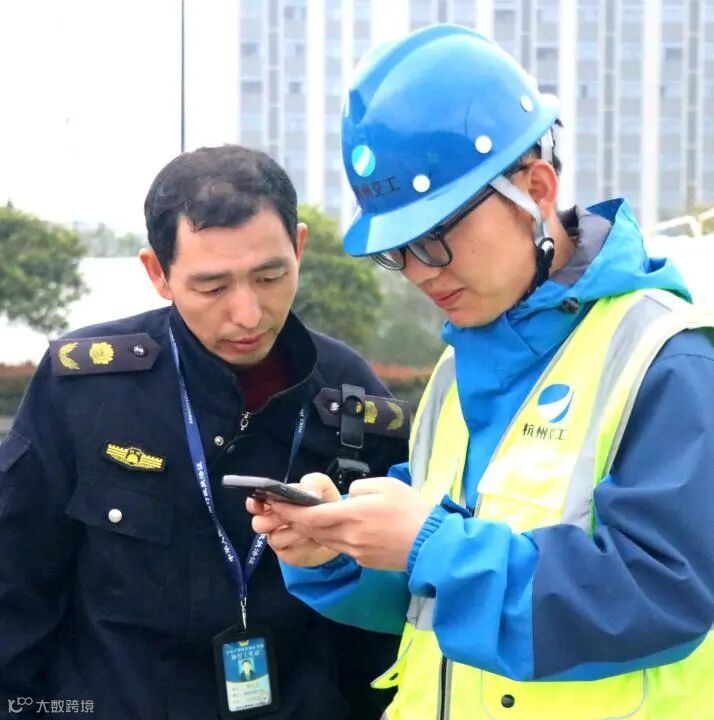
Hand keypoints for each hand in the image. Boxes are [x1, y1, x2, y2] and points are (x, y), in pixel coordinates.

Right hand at [247, 473, 340, 566]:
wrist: (337, 528)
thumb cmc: (323, 502)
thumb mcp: (322, 486)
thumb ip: (314, 482)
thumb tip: (310, 492)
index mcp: (275, 502)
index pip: (254, 503)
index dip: (254, 504)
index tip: (261, 504)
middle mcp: (272, 522)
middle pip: (259, 524)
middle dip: (275, 519)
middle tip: (293, 515)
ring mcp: (279, 540)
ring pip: (275, 539)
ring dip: (296, 532)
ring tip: (314, 526)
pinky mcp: (289, 556)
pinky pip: (290, 553)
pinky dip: (305, 546)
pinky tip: (317, 539)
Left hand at [265, 477, 432, 570]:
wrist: (432, 545)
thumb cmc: (411, 510)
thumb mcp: (387, 485)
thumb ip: (360, 488)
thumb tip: (347, 497)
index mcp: (353, 515)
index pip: (312, 515)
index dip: (291, 510)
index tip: (275, 502)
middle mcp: (349, 537)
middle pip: (313, 530)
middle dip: (295, 520)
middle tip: (281, 509)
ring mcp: (355, 552)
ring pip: (324, 540)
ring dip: (310, 529)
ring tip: (302, 518)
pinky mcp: (364, 561)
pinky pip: (340, 547)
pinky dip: (330, 537)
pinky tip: (334, 529)